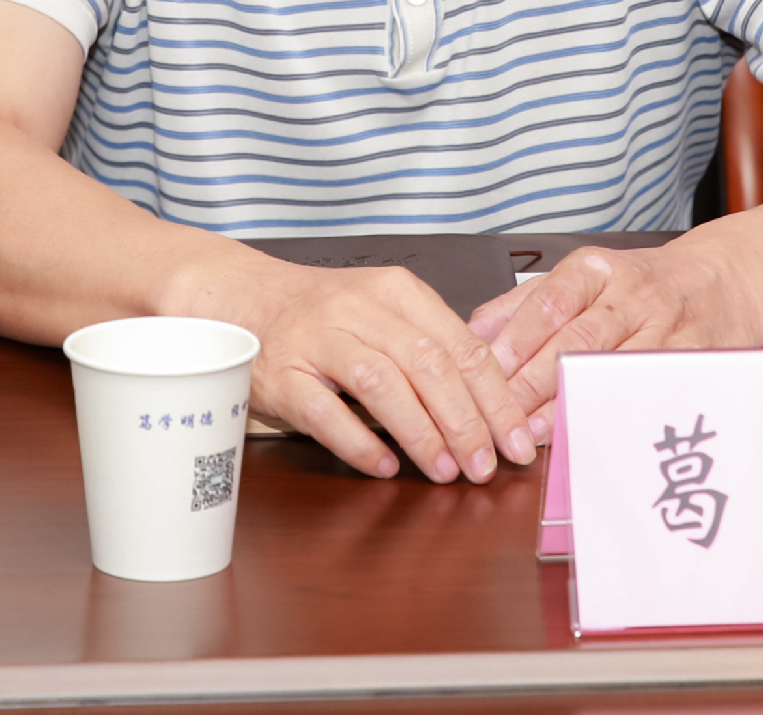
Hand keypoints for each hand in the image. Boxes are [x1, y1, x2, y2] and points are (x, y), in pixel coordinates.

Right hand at [221, 258, 543, 483]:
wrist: (244, 297)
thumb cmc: (323, 313)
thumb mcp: (384, 311)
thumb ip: (432, 345)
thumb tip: (493, 402)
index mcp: (397, 292)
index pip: (462, 346)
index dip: (496, 397)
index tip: (517, 439)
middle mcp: (359, 309)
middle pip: (428, 365)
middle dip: (466, 421)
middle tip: (486, 465)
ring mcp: (318, 340)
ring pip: (382, 384)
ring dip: (421, 433)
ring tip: (445, 471)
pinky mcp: (283, 374)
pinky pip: (326, 412)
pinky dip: (360, 442)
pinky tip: (385, 465)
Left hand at [465, 240, 762, 416]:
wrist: (723, 279)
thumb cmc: (642, 284)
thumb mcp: (582, 277)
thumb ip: (523, 303)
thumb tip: (473, 333)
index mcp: (594, 270)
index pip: (547, 305)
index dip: (516, 343)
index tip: (487, 376)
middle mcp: (629, 293)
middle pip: (575, 340)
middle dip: (534, 382)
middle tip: (501, 418)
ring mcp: (665, 324)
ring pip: (611, 367)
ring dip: (570, 403)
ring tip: (536, 433)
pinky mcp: (693, 354)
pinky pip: (651, 387)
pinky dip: (620, 412)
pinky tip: (595, 432)